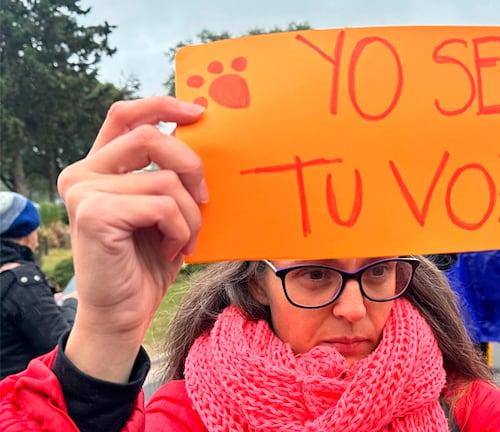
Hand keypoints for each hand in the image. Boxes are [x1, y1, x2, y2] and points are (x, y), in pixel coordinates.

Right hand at [57, 96, 205, 381]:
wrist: (124, 314)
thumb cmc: (147, 262)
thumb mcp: (163, 211)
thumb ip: (168, 176)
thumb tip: (205, 142)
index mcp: (99, 166)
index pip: (126, 115)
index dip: (162, 105)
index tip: (199, 113)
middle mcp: (83, 173)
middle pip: (150, 137)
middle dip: (191, 164)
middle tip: (205, 197)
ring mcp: (84, 192)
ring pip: (165, 179)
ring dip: (191, 214)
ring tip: (185, 240)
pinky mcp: (94, 214)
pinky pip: (162, 205)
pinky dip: (180, 230)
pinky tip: (171, 251)